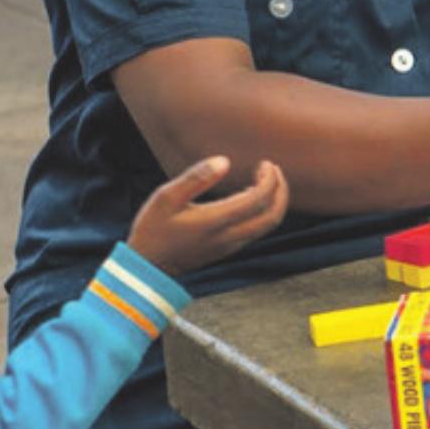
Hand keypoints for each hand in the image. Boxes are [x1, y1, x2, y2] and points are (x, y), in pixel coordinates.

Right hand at [127, 156, 289, 275]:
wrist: (148, 267)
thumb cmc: (153, 228)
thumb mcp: (166, 197)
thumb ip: (196, 178)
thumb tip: (225, 161)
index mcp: (215, 221)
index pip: (258, 200)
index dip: (269, 180)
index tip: (265, 163)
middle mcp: (229, 236)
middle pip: (272, 216)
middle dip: (281, 191)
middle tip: (273, 170)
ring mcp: (230, 245)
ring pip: (267, 225)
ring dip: (274, 201)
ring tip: (265, 179)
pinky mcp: (227, 249)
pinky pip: (257, 230)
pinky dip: (263, 211)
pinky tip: (250, 196)